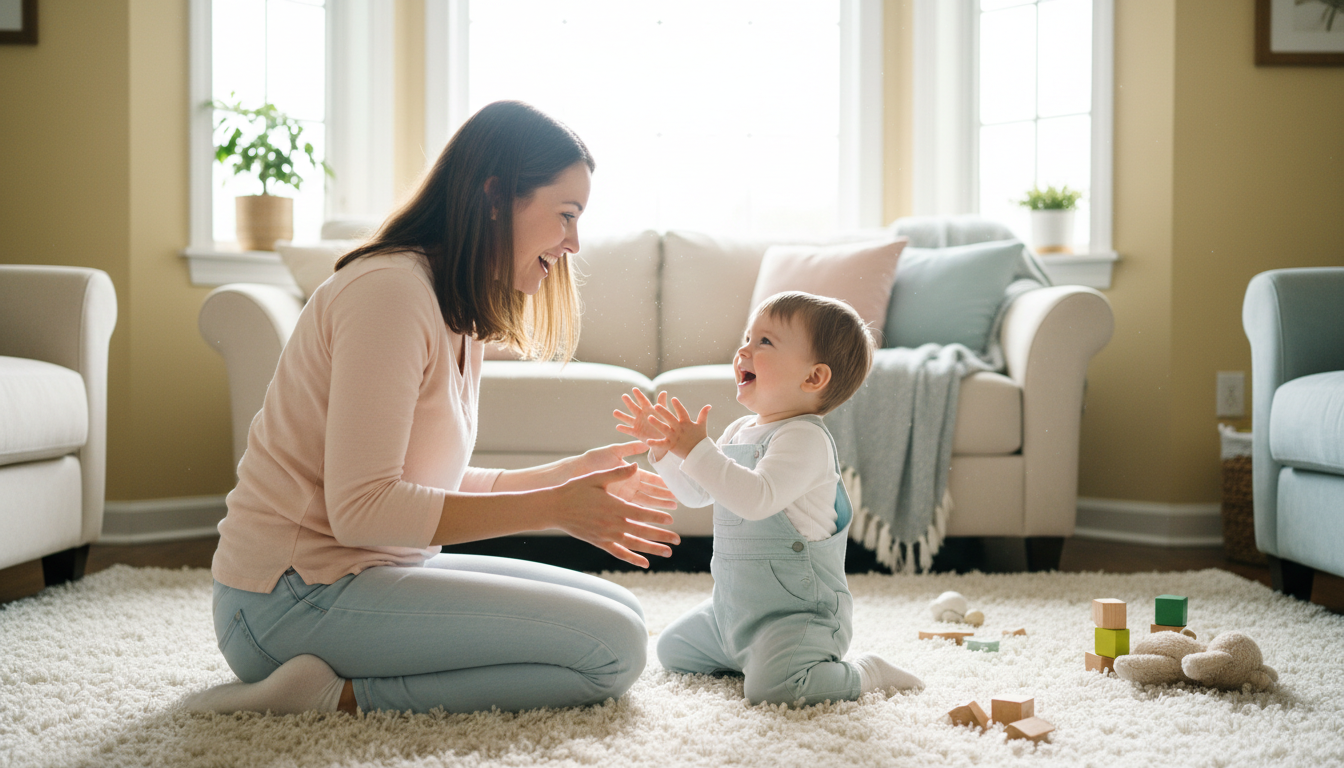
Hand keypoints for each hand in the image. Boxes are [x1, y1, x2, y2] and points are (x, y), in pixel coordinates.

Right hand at [550, 463, 680, 567]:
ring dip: (652, 549)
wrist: (555, 508)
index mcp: (615, 506)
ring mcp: (606, 535)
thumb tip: (636, 465)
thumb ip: (618, 473)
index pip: (642, 513)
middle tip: (677, 540)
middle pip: (642, 532)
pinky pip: (619, 553)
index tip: (670, 519)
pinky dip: (633, 558)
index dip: (657, 517)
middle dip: (662, 536)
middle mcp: (613, 523)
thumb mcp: (597, 477)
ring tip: (668, 552)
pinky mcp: (599, 542)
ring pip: (634, 544)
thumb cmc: (576, 489)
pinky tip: (645, 563)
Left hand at [569, 441, 676, 509]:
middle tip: (679, 501)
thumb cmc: (592, 460)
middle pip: (652, 493)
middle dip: (665, 497)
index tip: (675, 486)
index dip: (663, 483)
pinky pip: (632, 511)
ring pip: (645, 503)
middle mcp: (629, 485)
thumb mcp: (612, 451)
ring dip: (658, 507)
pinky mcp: (615, 505)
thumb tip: (646, 444)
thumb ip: (629, 448)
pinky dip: (642, 516)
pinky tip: (652, 521)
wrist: (574, 473)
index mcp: (630, 472)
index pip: (652, 479)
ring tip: (671, 511)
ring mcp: (623, 496)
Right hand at [614, 389, 670, 460]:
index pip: (643, 401)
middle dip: (629, 402)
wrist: (664, 438)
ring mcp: (638, 424)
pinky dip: (623, 429)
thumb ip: (662, 403)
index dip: (639, 395)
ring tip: (615, 412)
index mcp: (648, 409)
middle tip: (624, 396)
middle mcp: (641, 415)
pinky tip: (618, 426)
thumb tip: (663, 391)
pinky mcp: (636, 432)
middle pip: (633, 407)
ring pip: (628, 418)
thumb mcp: (664, 413)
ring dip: (621, 415)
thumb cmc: (665, 424)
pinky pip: (629, 430)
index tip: (634, 389)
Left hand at [647, 397, 711, 459]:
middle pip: (671, 419)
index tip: (673, 399)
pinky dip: (655, 443)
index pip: (682, 412)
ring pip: (664, 429)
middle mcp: (679, 429)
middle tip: (656, 405)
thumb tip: (709, 405)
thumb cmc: (700, 438)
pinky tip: (647, 441)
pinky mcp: (671, 446)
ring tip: (649, 418)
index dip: (678, 406)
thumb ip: (703, 414)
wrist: (699, 454)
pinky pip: (662, 444)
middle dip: (664, 412)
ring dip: (657, 423)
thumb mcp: (701, 425)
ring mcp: (675, 437)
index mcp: (686, 423)